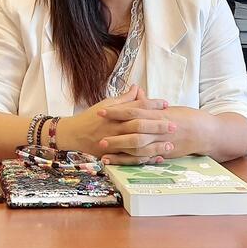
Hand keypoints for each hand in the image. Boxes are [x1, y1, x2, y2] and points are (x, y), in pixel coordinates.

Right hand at [58, 85, 173, 164]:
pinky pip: (131, 158)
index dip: (152, 104)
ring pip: (137, 145)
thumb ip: (124, 98)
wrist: (73, 135)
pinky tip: (157, 158)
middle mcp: (116, 128)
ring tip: (170, 145)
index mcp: (116, 114)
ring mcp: (114, 142)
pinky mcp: (113, 154)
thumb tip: (137, 88)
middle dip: (158, 126)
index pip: (137, 107)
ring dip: (155, 145)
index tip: (165, 104)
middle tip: (173, 125)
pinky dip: (145, 159)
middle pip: (140, 126)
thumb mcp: (106, 104)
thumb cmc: (91, 117)